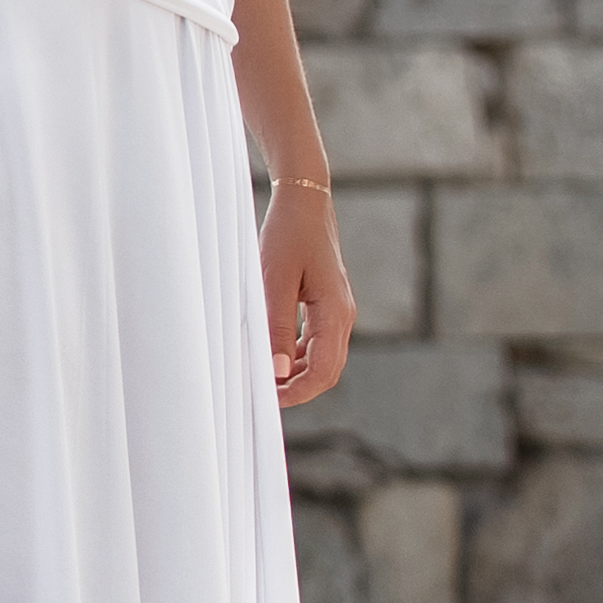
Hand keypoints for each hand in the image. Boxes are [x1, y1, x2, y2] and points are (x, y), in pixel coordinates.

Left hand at [260, 177, 353, 408]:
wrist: (304, 201)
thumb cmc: (288, 235)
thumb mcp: (274, 282)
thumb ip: (276, 328)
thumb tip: (277, 373)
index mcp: (335, 312)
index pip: (324, 371)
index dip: (297, 393)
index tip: (267, 401)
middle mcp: (342, 315)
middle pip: (326, 371)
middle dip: (297, 389)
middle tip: (261, 396)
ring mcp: (337, 311)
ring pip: (321, 359)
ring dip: (294, 373)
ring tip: (261, 377)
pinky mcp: (326, 305)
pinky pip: (315, 342)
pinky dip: (294, 355)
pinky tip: (270, 353)